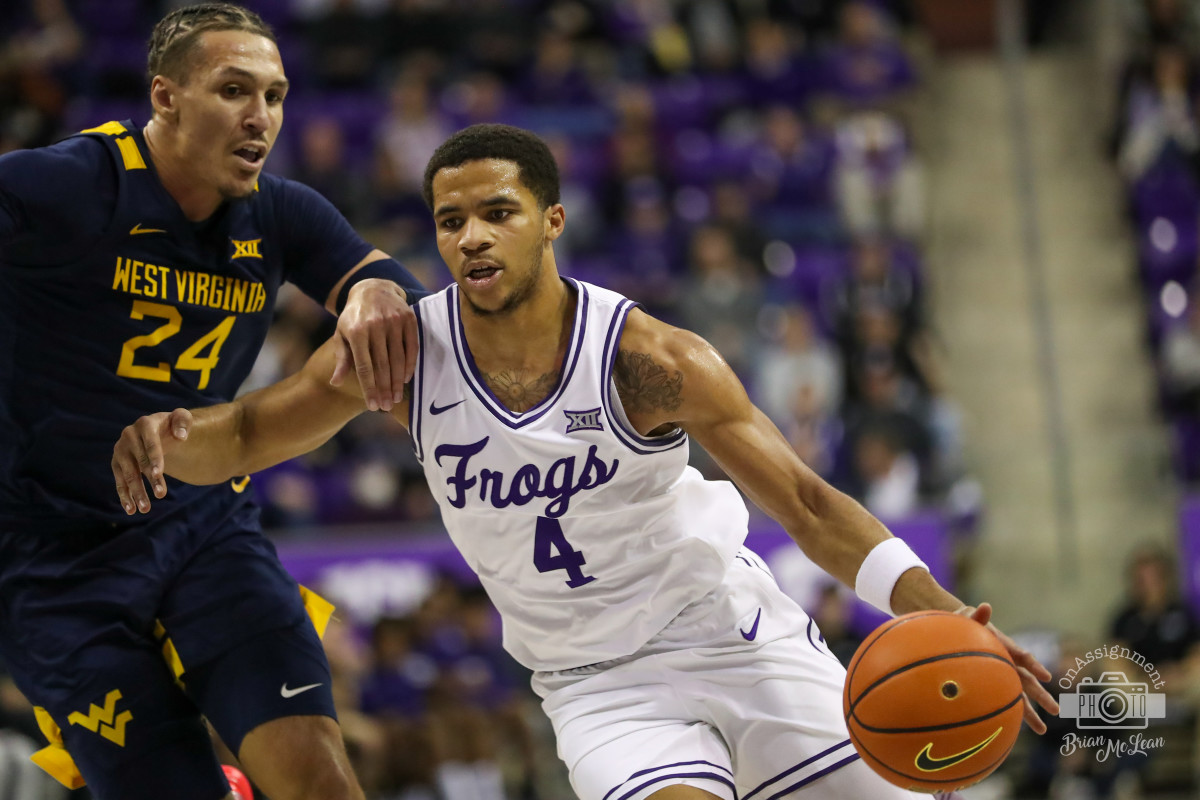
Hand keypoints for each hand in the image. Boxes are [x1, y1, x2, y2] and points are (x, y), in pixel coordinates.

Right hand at [111, 408, 191, 513]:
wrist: (157, 430)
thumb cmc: (172, 426)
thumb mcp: (181, 418)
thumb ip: (183, 422)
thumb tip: (181, 436)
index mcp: (144, 424)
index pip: (150, 443)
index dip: (154, 458)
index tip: (158, 473)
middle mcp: (128, 435)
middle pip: (140, 462)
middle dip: (150, 479)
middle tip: (161, 495)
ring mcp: (120, 450)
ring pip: (128, 475)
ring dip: (136, 492)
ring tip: (146, 509)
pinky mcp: (116, 464)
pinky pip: (120, 482)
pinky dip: (125, 496)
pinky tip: (131, 509)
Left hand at [330, 279, 416, 411]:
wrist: (373, 289)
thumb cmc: (354, 317)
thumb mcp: (342, 334)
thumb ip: (341, 358)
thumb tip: (335, 382)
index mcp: (356, 331)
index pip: (364, 366)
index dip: (369, 388)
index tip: (373, 406)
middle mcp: (375, 325)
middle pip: (382, 365)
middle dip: (384, 389)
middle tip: (386, 407)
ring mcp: (393, 321)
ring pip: (398, 358)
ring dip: (398, 381)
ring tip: (396, 398)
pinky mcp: (408, 319)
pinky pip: (412, 347)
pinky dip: (410, 365)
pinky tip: (407, 379)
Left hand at [957, 603, 1060, 733]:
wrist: (960, 630)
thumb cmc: (965, 624)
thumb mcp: (969, 618)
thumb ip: (977, 616)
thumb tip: (984, 606)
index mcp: (1006, 647)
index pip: (1023, 657)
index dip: (1034, 666)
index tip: (1046, 677)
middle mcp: (1010, 663)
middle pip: (1028, 682)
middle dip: (1041, 697)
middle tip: (1056, 711)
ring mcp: (1004, 675)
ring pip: (1020, 696)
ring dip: (1030, 713)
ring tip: (1042, 731)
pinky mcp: (996, 684)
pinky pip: (1005, 699)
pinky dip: (1011, 713)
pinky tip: (1015, 729)